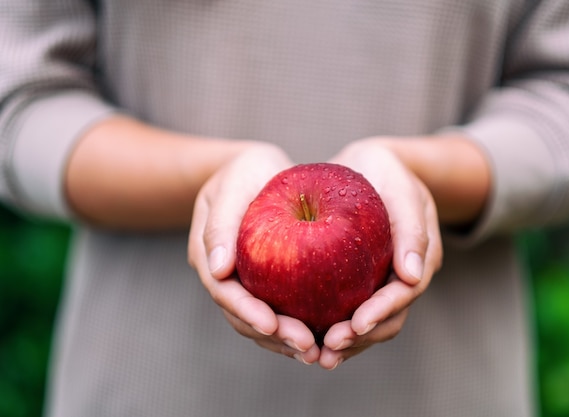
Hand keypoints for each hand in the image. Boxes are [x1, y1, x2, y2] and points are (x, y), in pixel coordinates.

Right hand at [188, 143, 320, 364]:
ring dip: (286, 340)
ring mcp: (246, 282)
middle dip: (274, 336)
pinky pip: (282, 309)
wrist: (256, 169)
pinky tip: (323, 334)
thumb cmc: (242, 171)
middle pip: (244, 317)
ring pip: (262, 322)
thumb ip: (221, 223)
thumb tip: (217, 269)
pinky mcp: (268, 282)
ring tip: (318, 352)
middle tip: (307, 348)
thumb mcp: (231, 185)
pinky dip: (299, 324)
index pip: (225, 293)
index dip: (247, 311)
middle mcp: (224, 277)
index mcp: (208, 256)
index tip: (272, 324)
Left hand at [319, 138, 442, 369]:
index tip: (355, 325)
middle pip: (387, 319)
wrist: (368, 164)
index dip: (381, 312)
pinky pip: (346, 308)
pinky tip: (306, 335)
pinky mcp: (356, 280)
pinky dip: (330, 325)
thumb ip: (412, 227)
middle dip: (360, 337)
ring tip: (318, 355)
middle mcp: (402, 276)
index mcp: (420, 257)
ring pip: (367, 322)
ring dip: (346, 342)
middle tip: (328, 349)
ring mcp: (379, 281)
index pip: (403, 294)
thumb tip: (413, 276)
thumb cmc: (385, 170)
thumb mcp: (402, 187)